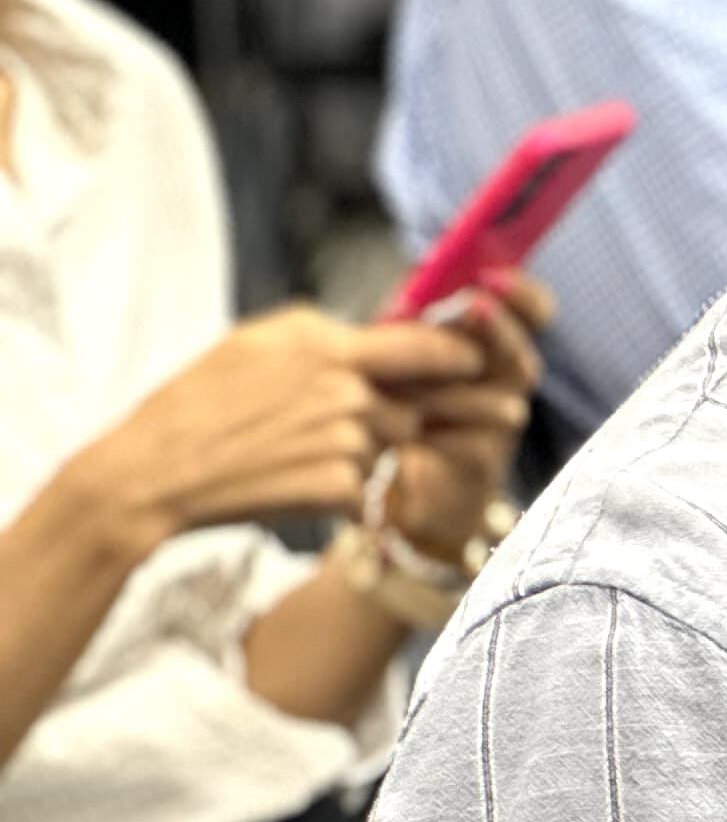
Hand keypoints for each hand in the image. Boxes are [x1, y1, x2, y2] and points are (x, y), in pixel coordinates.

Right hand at [56, 306, 484, 559]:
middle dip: (401, 413)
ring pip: (388, 445)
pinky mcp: (340, 488)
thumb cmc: (197, 402)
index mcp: (328, 346)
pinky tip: (289, 480)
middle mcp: (348, 390)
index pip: (426, 346)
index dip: (459, 356)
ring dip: (363, 451)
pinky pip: (363, 487)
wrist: (154, 473)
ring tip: (296, 450)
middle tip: (368, 421)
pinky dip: (338, 489)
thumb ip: (322, 334)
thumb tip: (369, 331)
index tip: (476, 362)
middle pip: (412, 403)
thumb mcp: (256, 340)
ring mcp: (348, 441)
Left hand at [373, 275, 550, 556]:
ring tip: (405, 377)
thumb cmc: (397, 406)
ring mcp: (501, 422)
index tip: (493, 276)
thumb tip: (409, 289)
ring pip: (497, 397)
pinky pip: (470, 438)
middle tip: (474, 305)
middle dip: (498, 327)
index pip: (533, 311)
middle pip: (521, 352)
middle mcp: (507, 380)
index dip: (523, 294)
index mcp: (492, 344)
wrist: (396, 484)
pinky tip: (405, 425)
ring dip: (449, 384)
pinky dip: (435, 427)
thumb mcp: (399, 353)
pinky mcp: (484, 460)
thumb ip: (409, 321)